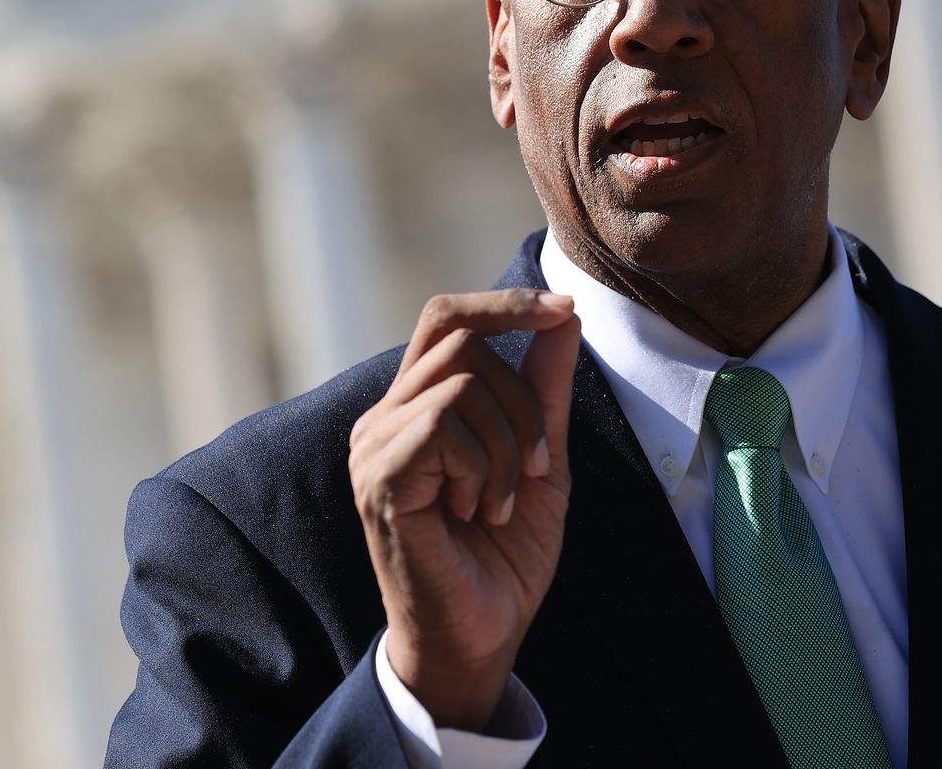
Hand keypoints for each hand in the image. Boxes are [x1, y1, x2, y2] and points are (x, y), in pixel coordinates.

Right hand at [348, 289, 580, 729]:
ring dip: (510, 443)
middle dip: (524, 398)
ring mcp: (375, 445)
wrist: (481, 637)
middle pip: (461, 339)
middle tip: (539, 466)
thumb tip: (565, 315)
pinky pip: (446, 425)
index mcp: (417, 406)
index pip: (448, 318)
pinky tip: (479, 513)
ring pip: (462, 382)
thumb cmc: (504, 556)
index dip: (506, 304)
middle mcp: (385, 417)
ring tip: (503, 503)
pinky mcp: (380, 477)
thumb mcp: (541, 458)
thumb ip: (546, 388)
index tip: (566, 310)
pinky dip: (486, 467)